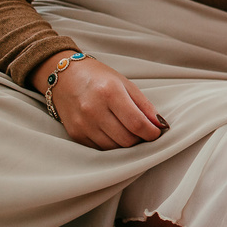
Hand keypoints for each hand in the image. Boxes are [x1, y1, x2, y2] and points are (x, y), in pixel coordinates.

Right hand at [36, 52, 165, 149]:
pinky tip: (113, 133)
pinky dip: (111, 144)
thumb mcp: (126, 85)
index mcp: (110, 93)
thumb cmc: (100, 78)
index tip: (157, 133)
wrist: (65, 77)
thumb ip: (144, 106)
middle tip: (143, 132)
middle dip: (140, 139)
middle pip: (126, 139)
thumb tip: (160, 126)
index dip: (151, 133)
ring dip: (126, 143)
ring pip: (114, 148)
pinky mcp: (75, 134)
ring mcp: (82, 124)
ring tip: (128, 131)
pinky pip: (100, 149)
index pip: (136, 123)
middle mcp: (93, 110)